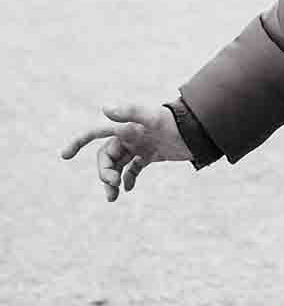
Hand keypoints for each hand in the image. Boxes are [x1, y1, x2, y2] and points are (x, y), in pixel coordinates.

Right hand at [61, 103, 191, 202]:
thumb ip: (130, 112)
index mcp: (125, 127)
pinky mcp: (150, 155)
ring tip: (114, 197)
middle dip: (104, 172)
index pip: (96, 133)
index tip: (64, 155)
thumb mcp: (153, 117)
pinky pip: (132, 169)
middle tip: (112, 186)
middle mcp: (129, 136)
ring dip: (112, 180)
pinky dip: (128, 179)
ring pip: (117, 165)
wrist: (197, 132)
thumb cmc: (174, 123)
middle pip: (106, 157)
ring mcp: (139, 146)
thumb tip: (104, 108)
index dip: (78, 142)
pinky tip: (129, 188)